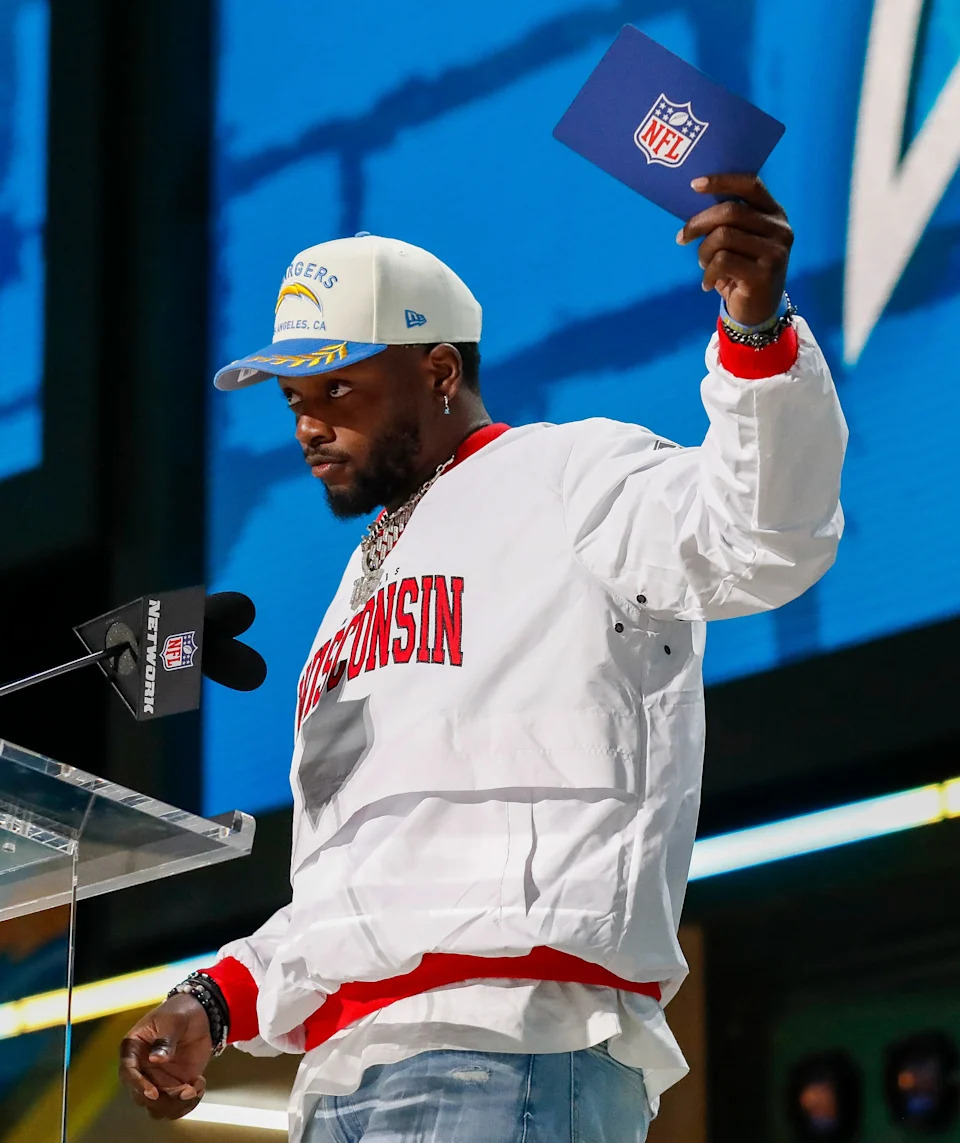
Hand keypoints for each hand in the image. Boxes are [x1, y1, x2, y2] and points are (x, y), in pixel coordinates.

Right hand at [119, 993, 212, 1119]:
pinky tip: (200, 1085)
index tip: (154, 1093)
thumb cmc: (180, 1012)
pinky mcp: (173, 1086)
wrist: (200, 1015)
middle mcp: (141, 1069)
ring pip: (158, 1107)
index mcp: (134, 1049)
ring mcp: (157, 1080)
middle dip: (165, 1098)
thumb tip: (155, 1059)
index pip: (127, 1072)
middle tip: (188, 1089)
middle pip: (142, 1097)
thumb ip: (165, 1039)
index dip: (138, 1085)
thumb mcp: (173, 1021)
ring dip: (177, 1105)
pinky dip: (188, 1103)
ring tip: (196, 1088)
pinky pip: (175, 1106)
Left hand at [677, 173, 792, 325]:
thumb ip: (728, 222)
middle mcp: (780, 229)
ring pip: (723, 237)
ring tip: (704, 265)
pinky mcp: (764, 274)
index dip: (722, 181)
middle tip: (683, 238)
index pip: (751, 185)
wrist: (758, 311)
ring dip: (703, 252)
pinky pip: (722, 262)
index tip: (694, 185)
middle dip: (698, 223)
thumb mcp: (740, 241)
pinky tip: (709, 283)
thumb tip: (694, 201)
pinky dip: (708, 273)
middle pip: (730, 212)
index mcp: (774, 213)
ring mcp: (775, 252)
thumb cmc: (743, 271)